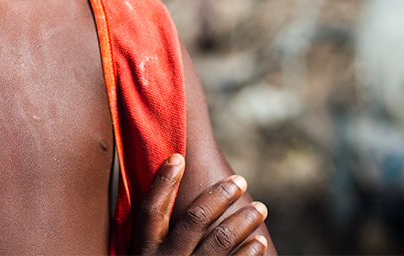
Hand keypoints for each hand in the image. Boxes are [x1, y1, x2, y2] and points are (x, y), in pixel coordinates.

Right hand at [131, 155, 268, 255]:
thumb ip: (154, 240)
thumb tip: (170, 202)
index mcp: (143, 252)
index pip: (149, 210)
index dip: (162, 182)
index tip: (178, 157)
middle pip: (193, 220)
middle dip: (219, 196)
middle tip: (240, 181)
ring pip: (219, 242)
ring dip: (243, 221)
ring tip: (259, 207)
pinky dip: (249, 254)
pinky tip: (260, 243)